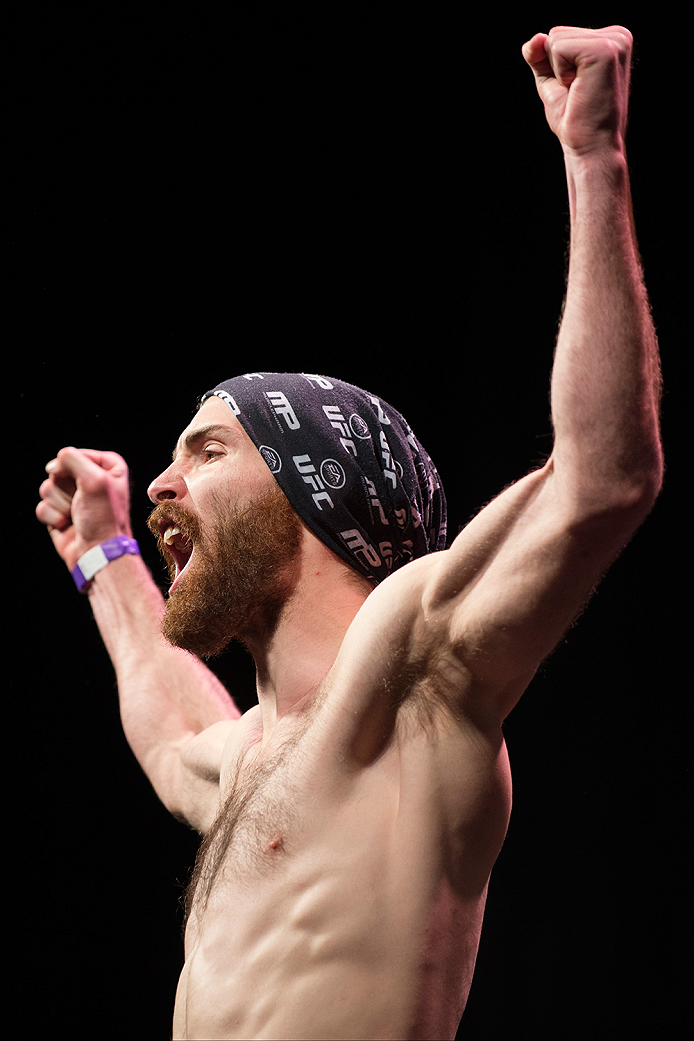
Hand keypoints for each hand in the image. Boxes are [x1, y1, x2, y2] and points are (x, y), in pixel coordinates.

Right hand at [36, 448, 132, 571]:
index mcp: (107, 466)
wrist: (98, 552)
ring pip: (47, 487)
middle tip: (82, 502)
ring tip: (76, 515)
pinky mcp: (60, 513)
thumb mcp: (94, 479)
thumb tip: (51, 467)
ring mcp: (74, 497)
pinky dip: (53, 516)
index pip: (75, 453)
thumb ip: (71, 459)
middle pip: (58, 470)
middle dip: (65, 488)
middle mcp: (91, 479)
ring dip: (59, 503)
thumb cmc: (104, 517)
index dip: (74, 468)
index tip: (85, 483)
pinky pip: (42, 506)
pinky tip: (67, 525)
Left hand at [522, 26, 632, 156]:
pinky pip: (557, 47)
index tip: (577, 88)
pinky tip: (580, 88)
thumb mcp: (552, 81)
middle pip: (556, 34)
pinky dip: (560, 73)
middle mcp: (617, 35)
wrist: (590, 147)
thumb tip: (535, 38)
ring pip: (555, 39)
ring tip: (580, 91)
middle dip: (556, 68)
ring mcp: (615, 40)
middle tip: (577, 93)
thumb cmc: (574, 119)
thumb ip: (540, 56)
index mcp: (610, 40)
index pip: (560, 35)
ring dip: (558, 72)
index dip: (557, 68)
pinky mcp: (605, 49)